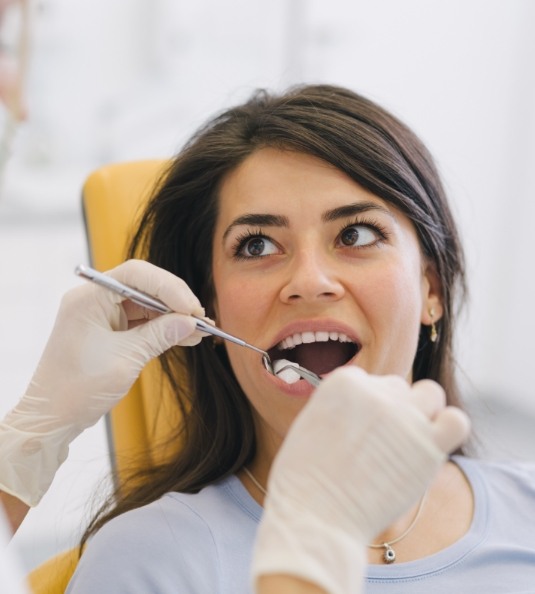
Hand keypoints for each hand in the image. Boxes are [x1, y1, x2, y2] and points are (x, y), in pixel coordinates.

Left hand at [0, 260, 206, 505]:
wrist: (52, 419)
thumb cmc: (77, 389)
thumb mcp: (125, 360)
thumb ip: (159, 335)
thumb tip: (191, 322)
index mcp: (89, 298)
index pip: (136, 275)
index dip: (169, 287)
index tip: (191, 308)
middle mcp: (94, 300)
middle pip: (143, 286)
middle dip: (174, 301)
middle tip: (200, 319)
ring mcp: (101, 315)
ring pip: (146, 304)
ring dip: (173, 316)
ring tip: (199, 330)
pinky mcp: (108, 330)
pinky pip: (141, 321)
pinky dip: (163, 328)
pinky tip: (185, 336)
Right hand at [252, 367, 469, 593]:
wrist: (315, 517)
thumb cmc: (305, 479)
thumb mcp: (311, 422)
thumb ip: (341, 406)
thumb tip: (365, 408)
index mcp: (344, 381)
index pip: (369, 380)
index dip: (365, 407)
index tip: (358, 431)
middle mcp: (377, 392)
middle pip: (397, 388)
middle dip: (391, 411)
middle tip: (378, 445)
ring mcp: (405, 418)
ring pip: (431, 394)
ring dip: (423, 412)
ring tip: (408, 441)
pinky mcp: (429, 446)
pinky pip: (457, 422)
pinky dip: (448, 428)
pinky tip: (431, 446)